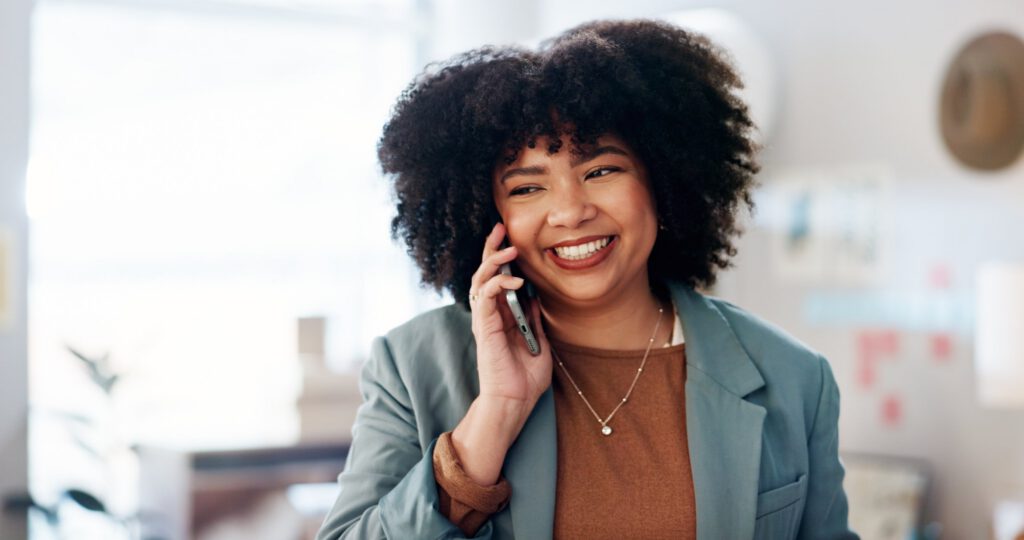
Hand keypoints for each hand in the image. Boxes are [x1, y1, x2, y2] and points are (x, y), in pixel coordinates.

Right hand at [468, 222, 552, 410]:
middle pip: (485, 273)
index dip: (502, 258)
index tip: (510, 239)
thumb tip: (535, 296)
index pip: (498, 279)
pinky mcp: (483, 327)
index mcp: (502, 316)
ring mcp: (485, 320)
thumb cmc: (525, 378)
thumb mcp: (539, 342)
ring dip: (494, 262)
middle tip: (499, 228)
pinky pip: (485, 297)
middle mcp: (490, 314)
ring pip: (481, 280)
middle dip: (491, 249)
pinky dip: (499, 285)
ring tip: (509, 250)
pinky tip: (516, 282)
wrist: (515, 401)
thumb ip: (534, 319)